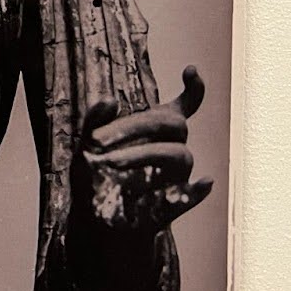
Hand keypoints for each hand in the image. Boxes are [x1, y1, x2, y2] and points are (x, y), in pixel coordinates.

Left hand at [76, 66, 212, 235]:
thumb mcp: (86, 146)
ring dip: (146, 155)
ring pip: (181, 156)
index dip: (194, 89)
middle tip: (99, 140)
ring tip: (111, 163)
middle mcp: (171, 149)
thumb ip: (94, 121)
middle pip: (175, 124)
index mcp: (156, 131)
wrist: (91, 222)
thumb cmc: (92, 176)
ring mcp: (174, 177)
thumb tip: (109, 100)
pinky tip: (204, 183)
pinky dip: (197, 192)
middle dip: (140, 125)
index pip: (185, 107)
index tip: (190, 69)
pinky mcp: (171, 204)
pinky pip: (190, 196)